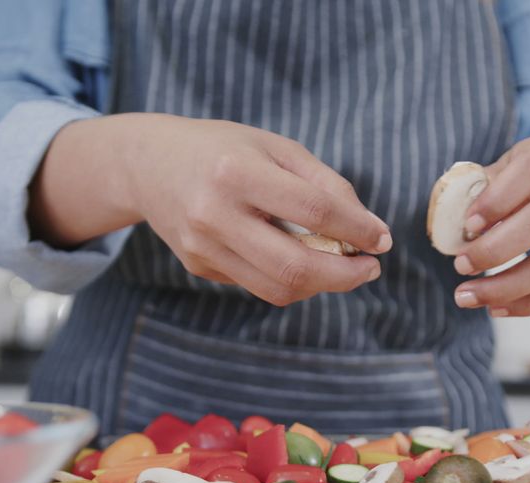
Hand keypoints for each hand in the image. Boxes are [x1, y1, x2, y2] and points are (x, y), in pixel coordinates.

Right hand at [31, 114, 391, 305]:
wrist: (148, 164)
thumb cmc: (225, 149)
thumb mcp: (276, 147)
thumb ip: (325, 185)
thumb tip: (371, 230)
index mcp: (237, 171)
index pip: (314, 211)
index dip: (358, 229)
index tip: (381, 239)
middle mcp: (215, 214)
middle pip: (295, 267)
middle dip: (345, 276)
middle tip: (370, 268)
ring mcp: (203, 246)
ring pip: (279, 288)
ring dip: (322, 285)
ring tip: (342, 267)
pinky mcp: (198, 266)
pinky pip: (259, 285)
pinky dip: (291, 280)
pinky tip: (300, 259)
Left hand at [450, 137, 529, 316]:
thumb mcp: (509, 167)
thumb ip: (480, 187)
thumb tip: (446, 224)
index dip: (498, 199)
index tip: (467, 225)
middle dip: (495, 251)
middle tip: (460, 266)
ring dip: (506, 289)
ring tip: (467, 296)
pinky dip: (527, 304)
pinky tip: (495, 307)